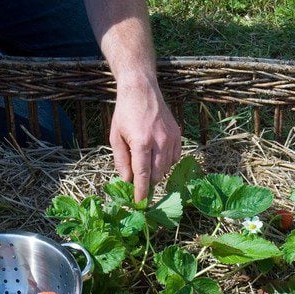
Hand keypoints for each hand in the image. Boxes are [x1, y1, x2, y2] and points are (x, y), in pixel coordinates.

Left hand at [109, 75, 180, 202]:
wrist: (142, 90)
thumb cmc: (125, 113)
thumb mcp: (115, 137)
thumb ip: (121, 160)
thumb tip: (128, 180)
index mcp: (142, 142)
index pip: (143, 174)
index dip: (141, 191)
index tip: (139, 202)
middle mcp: (160, 141)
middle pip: (157, 175)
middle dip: (148, 182)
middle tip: (139, 181)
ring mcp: (171, 138)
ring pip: (166, 168)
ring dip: (156, 173)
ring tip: (146, 163)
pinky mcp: (178, 135)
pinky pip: (174, 158)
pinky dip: (166, 163)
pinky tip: (156, 156)